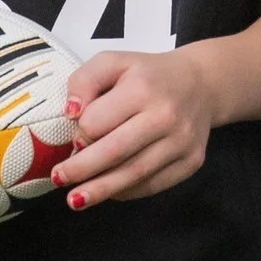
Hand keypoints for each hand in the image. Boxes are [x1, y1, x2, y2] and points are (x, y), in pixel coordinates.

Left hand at [54, 47, 221, 207]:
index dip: (80, 133)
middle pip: (114, 152)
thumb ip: (85, 80)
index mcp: (142, 87)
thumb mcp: (114, 62)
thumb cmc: (149, 74)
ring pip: (133, 174)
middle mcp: (165, 115)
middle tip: (59, 179)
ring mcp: (181, 142)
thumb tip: (71, 113)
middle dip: (81, 170)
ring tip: (76, 199)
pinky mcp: (191, 162)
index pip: (98, 121)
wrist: (202, 84)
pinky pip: (152, 185)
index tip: (73, 139)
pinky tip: (109, 191)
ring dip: (101, 189)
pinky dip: (126, 191)